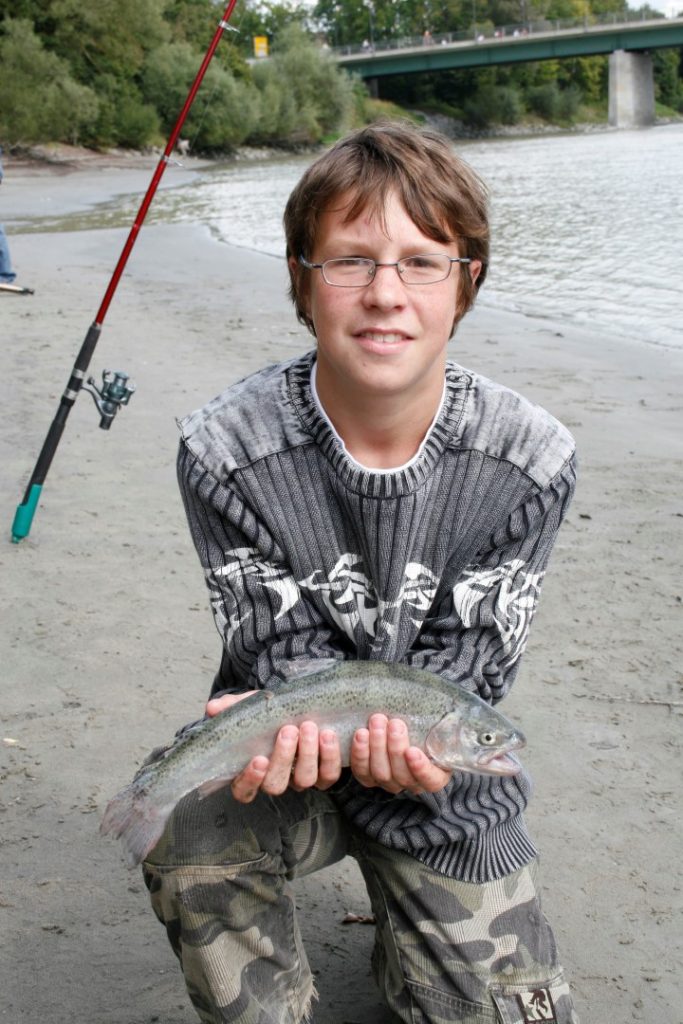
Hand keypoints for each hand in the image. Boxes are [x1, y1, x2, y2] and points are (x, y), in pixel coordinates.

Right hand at [206, 693, 342, 803]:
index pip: (244, 790)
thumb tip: (212, 708)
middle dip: (284, 758)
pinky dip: (331, 756)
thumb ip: (232, 707)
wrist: (301, 704)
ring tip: (309, 727)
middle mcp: (275, 778)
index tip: (258, 758)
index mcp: (252, 769)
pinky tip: (330, 734)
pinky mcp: (324, 774)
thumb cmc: (270, 712)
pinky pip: (329, 775)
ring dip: (308, 754)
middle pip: (276, 785)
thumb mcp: (250, 706)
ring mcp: (300, 778)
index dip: (250, 780)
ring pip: (304, 780)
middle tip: (288, 731)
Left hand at [350, 714, 450, 795]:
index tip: (413, 751)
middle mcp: (412, 784)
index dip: (421, 769)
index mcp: (435, 776)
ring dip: (377, 746)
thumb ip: (443, 727)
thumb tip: (445, 714)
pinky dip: (360, 753)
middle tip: (394, 724)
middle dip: (395, 748)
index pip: (431, 780)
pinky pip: (362, 772)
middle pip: (402, 775)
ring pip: (381, 773)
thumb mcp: (439, 729)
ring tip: (377, 722)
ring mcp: (389, 782)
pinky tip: (360, 735)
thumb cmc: (426, 730)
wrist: (405, 731)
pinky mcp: (369, 777)